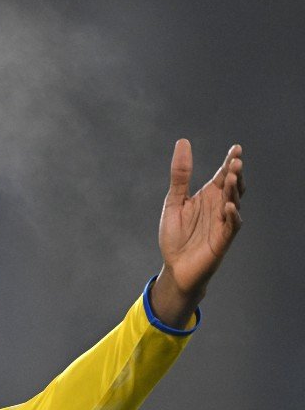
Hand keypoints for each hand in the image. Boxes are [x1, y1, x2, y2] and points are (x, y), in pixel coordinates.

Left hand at [151, 139, 244, 326]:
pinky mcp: (222, 239)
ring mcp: (223, 222)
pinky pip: (231, 225)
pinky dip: (232, 216)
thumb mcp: (174, 201)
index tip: (236, 149)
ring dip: (233, 190)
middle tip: (235, 161)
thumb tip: (183, 142)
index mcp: (208, 196)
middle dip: (235, 173)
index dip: (230, 162)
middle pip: (232, 186)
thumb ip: (180, 175)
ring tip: (231, 177)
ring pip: (234, 202)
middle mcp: (218, 206)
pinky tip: (229, 207)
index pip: (222, 175)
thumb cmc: (176, 236)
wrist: (175, 267)